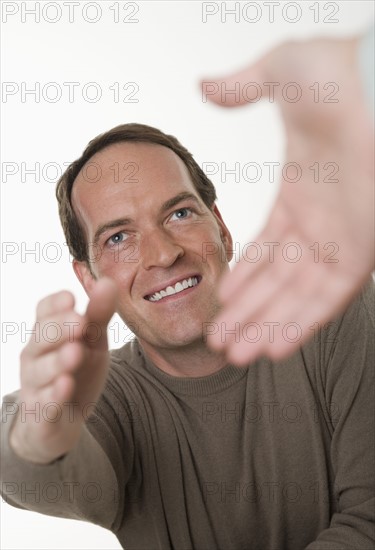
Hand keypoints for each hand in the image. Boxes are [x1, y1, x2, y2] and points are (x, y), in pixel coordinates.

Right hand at [10, 278, 117, 462]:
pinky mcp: (41, 413)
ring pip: (41, 371)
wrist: (64, 420)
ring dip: (57, 361)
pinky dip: (54, 396)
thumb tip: (108, 280)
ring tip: (76, 352)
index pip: (43, 312)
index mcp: (48, 332)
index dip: (55, 305)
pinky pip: (44, 404)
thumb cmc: (77, 369)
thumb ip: (99, 313)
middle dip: (59, 329)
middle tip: (80, 321)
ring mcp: (35, 385)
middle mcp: (35, 355)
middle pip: (41, 338)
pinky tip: (66, 386)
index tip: (72, 298)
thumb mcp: (92, 339)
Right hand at [203, 36, 373, 363]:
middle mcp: (319, 226)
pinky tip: (273, 350)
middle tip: (218, 342)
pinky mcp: (360, 255)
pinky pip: (325, 302)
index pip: (267, 249)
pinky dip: (299, 326)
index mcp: (301, 196)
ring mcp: (340, 242)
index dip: (244, 278)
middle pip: (277, 283)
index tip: (222, 301)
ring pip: (297, 299)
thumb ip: (241, 86)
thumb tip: (204, 87)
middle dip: (246, 314)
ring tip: (235, 356)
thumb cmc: (337, 76)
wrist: (374, 90)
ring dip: (265, 328)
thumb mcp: (281, 73)